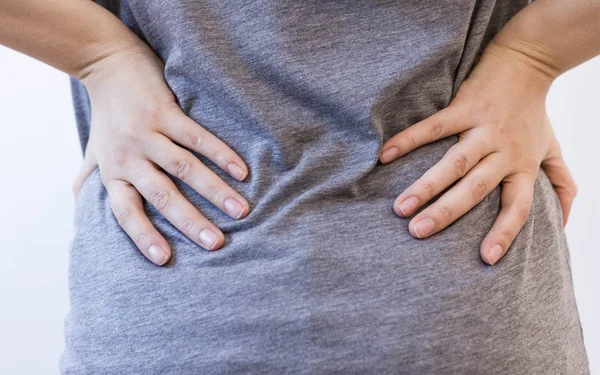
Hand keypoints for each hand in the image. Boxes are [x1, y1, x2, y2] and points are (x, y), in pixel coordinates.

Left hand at [72, 47, 250, 265]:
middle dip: (191, 222)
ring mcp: (147, 132)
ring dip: (215, 191)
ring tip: (241, 211)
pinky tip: (240, 171)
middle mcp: (129, 156)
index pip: (126, 211)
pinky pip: (197, 136)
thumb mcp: (94, 152)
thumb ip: (89, 182)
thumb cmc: (107, 117)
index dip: (143, 235)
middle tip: (217, 244)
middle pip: (162, 195)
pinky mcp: (165, 111)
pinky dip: (220, 153)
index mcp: (112, 173)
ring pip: (185, 168)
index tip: (164, 260)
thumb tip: (81, 210)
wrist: (107, 65)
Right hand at [379, 40, 576, 265]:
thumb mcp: (553, 150)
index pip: (517, 207)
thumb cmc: (535, 113)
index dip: (504, 233)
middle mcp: (504, 151)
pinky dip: (410, 140)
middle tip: (418, 233)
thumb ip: (561, 185)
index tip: (486, 259)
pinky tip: (386, 155)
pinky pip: (434, 126)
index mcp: (523, 166)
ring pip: (454, 162)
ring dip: (426, 186)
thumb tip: (563, 222)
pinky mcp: (465, 106)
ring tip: (400, 207)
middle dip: (446, 213)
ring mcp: (483, 128)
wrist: (529, 62)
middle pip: (475, 189)